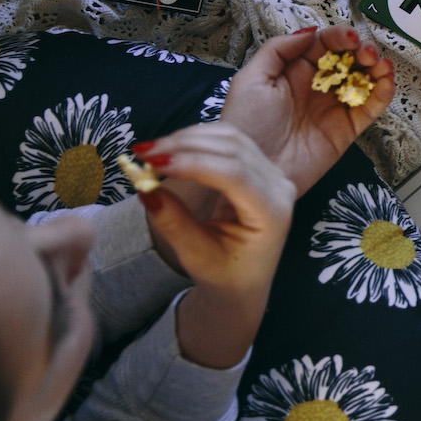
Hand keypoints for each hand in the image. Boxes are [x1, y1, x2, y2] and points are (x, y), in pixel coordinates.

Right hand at [138, 122, 295, 296]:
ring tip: (150, 151)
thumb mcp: (196, 256)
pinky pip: (230, 142)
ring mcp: (272, 174)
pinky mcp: (259, 168)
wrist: (244, 282)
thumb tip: (146, 189)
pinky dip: (197, 139)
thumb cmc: (224, 275)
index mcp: (272, 213)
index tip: (153, 162)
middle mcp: (279, 187)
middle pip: (234, 149)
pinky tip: (170, 148)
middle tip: (142, 153)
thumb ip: (174, 222)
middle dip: (184, 146)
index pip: (235, 174)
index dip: (194, 162)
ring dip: (188, 138)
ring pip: (231, 138)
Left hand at [216, 25, 394, 195]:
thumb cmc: (245, 127)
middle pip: (348, 60)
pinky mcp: (346, 130)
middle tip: (365, 53)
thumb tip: (310, 33)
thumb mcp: (250, 79)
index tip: (349, 38)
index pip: (323, 46)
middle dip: (361, 50)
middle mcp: (316, 88)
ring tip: (379, 64)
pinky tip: (385, 81)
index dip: (339, 37)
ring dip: (376, 68)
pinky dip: (383, 93)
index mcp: (293, 73)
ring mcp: (333, 109)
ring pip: (363, 81)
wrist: (253, 172)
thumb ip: (278, 50)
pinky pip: (370, 108)